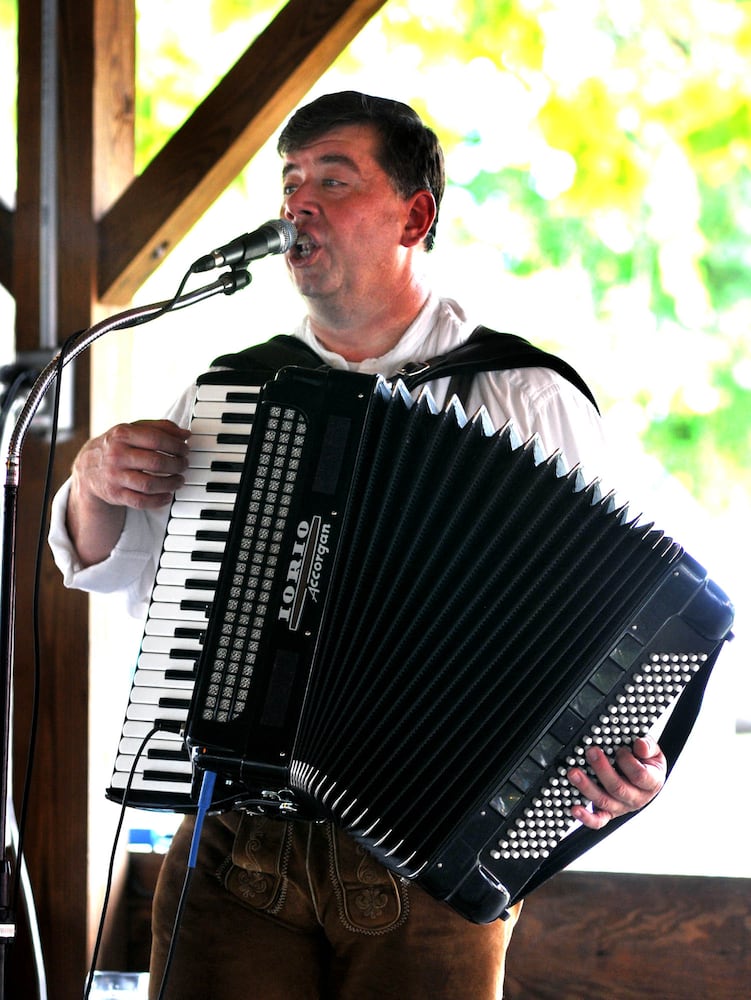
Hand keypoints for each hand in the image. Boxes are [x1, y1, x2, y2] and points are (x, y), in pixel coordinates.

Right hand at [67, 419, 188, 565]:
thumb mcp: (132, 429)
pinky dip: (158, 501)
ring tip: (179, 480)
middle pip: (156, 462)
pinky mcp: (115, 495)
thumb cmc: (117, 445)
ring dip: (171, 484)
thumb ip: (159, 427)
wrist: (87, 468)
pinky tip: (167, 495)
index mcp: (122, 434)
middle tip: (184, 465)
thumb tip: (185, 434)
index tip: (185, 449)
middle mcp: (116, 455)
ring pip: (150, 484)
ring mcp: (114, 476)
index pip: (156, 439)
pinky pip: (141, 502)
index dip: (176, 445)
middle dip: (177, 465)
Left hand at [567, 736, 666, 830]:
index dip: (628, 761)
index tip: (620, 748)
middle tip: (591, 752)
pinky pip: (598, 820)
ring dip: (587, 787)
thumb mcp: (652, 751)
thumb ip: (648, 746)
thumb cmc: (645, 761)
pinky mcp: (608, 813)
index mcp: (651, 783)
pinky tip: (574, 808)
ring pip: (604, 801)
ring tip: (574, 773)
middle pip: (618, 788)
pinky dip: (586, 817)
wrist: (644, 775)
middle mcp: (637, 799)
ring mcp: (621, 807)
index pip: (639, 776)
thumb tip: (640, 745)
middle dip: (602, 769)